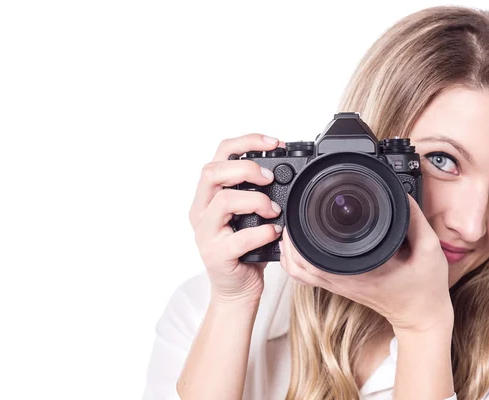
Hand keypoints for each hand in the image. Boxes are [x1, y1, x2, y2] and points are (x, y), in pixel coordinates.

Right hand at [189, 134, 284, 306]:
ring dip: (255, 200)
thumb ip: (258, 192)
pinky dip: (261, 232)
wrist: (237, 290)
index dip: (246, 142)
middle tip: (270, 178)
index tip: (273, 143)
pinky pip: (237, 238)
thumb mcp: (249, 214)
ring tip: (274, 210)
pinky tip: (273, 232)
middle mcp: (201, 210)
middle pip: (212, 171)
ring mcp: (205, 233)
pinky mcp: (215, 255)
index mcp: (208, 195)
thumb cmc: (245, 250)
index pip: (219, 155)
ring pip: (222, 201)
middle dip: (246, 168)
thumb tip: (287, 171)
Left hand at [278, 194, 453, 332]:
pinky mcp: (339, 286)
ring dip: (288, 250)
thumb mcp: (430, 250)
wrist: (421, 318)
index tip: (300, 212)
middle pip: (297, 263)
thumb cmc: (425, 289)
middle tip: (292, 213)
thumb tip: (400, 195)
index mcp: (361, 271)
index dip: (300, 236)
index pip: (315, 256)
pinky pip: (306, 276)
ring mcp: (338, 285)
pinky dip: (296, 261)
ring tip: (291, 226)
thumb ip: (415, 220)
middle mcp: (343, 280)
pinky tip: (299, 245)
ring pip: (297, 271)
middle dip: (289, 237)